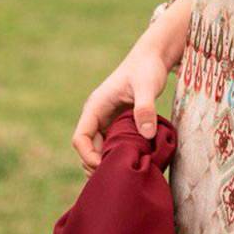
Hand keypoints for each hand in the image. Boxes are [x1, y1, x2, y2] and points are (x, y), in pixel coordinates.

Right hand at [72, 43, 170, 177]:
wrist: (153, 57)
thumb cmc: (147, 68)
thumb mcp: (147, 86)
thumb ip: (145, 108)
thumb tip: (147, 135)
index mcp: (95, 106)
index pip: (81, 138)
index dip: (89, 156)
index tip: (106, 166)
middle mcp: (97, 114)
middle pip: (88, 148)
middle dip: (98, 164)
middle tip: (117, 176)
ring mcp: (107, 119)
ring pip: (99, 148)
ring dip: (108, 160)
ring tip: (125, 172)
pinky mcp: (118, 122)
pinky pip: (112, 143)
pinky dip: (118, 154)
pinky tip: (132, 161)